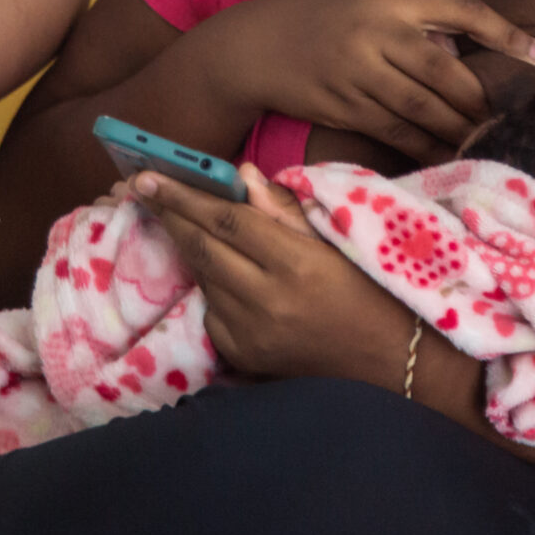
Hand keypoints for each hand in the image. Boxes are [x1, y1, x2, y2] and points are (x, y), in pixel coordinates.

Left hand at [139, 165, 420, 387]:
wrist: (393, 360)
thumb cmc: (370, 289)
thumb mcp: (335, 241)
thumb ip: (283, 210)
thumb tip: (242, 174)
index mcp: (296, 264)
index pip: (226, 221)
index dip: (185, 195)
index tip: (150, 176)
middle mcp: (267, 302)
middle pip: (202, 248)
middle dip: (169, 215)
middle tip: (142, 189)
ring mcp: (251, 334)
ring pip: (203, 278)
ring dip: (189, 247)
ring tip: (177, 219)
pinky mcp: (244, 356)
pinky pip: (212, 311)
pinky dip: (211, 286)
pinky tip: (220, 270)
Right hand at [203, 0, 534, 163]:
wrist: (254, 47)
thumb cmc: (321, 19)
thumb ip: (415, 17)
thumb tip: (464, 48)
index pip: (463, 10)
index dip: (506, 35)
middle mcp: (376, 31)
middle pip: (447, 71)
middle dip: (482, 101)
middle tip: (513, 120)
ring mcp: (358, 71)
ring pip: (424, 108)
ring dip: (461, 130)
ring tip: (489, 143)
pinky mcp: (344, 106)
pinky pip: (396, 132)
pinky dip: (427, 147)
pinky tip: (448, 156)